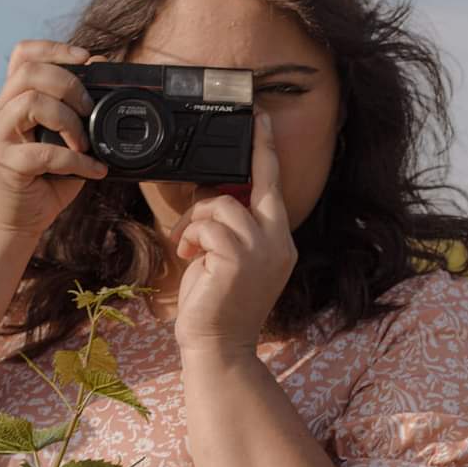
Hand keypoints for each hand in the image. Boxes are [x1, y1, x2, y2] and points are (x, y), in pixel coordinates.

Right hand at [0, 40, 108, 238]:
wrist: (18, 222)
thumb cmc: (44, 180)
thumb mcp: (64, 141)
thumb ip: (77, 113)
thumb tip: (104, 77)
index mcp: (13, 100)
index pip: (23, 55)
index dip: (53, 48)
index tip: (84, 58)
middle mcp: (0, 112)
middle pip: (30, 72)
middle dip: (69, 84)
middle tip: (89, 109)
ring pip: (31, 101)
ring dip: (68, 119)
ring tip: (85, 142)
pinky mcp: (7, 165)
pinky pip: (44, 153)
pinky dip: (76, 161)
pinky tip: (93, 171)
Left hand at [169, 111, 296, 354]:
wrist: (217, 347)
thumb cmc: (216, 307)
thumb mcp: (227, 260)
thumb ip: (229, 229)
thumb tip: (213, 195)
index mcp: (279, 243)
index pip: (274, 188)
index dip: (266, 151)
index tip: (260, 119)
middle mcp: (278, 243)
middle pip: (256, 185)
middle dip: (246, 157)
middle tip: (238, 134)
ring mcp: (261, 250)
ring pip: (222, 204)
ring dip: (196, 220)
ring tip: (188, 245)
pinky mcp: (238, 258)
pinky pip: (207, 224)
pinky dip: (190, 235)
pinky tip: (187, 255)